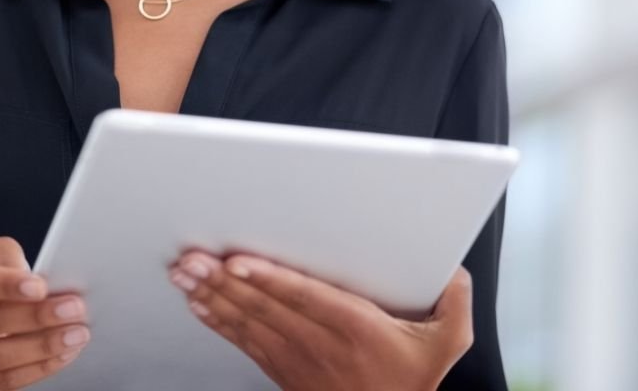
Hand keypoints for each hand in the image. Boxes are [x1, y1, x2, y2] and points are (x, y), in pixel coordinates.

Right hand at [0, 236, 90, 389]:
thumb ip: (7, 258)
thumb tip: (38, 281)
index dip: (6, 285)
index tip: (40, 287)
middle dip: (37, 316)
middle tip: (74, 309)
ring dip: (43, 347)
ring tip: (75, 334)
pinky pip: (0, 384)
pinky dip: (36, 370)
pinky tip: (60, 355)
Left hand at [168, 251, 472, 390]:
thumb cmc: (409, 380)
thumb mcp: (445, 344)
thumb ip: (453, 302)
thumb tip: (453, 270)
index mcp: (355, 328)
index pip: (304, 297)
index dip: (269, 279)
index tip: (238, 262)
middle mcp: (320, 342)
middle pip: (265, 307)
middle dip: (224, 281)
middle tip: (192, 259)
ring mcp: (297, 359)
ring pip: (248, 322)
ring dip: (213, 296)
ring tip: (185, 275)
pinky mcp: (282, 369)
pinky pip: (244, 343)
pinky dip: (218, 321)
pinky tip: (197, 303)